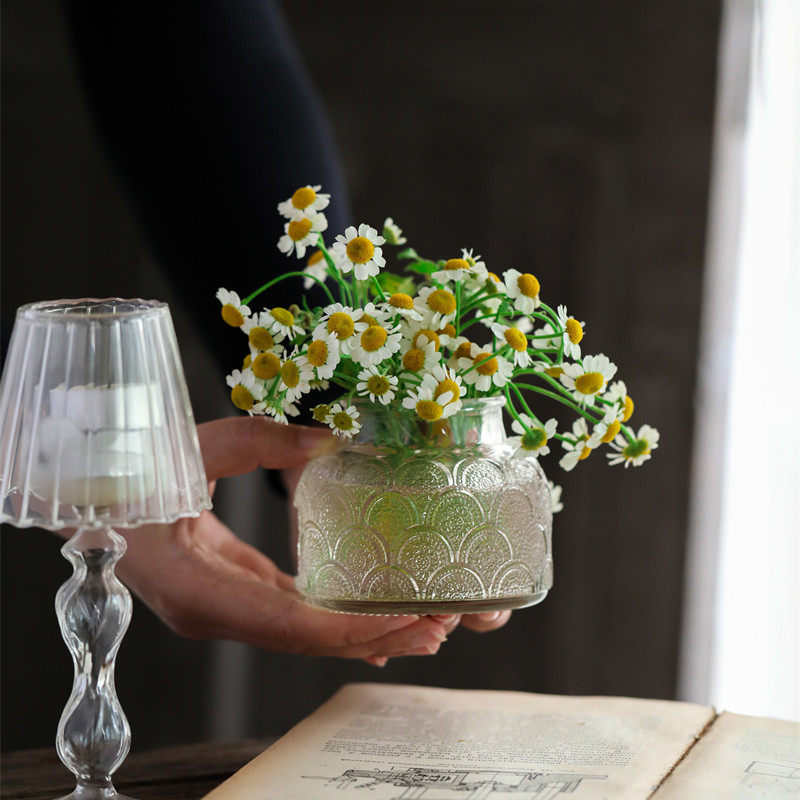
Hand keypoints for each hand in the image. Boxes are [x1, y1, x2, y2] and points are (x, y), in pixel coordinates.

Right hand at [116, 417, 458, 664]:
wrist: (91, 500)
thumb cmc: (131, 473)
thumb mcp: (193, 446)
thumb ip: (258, 440)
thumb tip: (330, 440)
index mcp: (198, 586)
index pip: (284, 622)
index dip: (347, 627)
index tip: (404, 619)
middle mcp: (212, 612)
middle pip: (303, 640)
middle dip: (373, 636)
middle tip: (438, 627)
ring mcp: (220, 610)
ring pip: (300, 636)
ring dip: (362, 635)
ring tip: (426, 629)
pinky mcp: (231, 596)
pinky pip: (290, 618)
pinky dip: (334, 622)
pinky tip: (375, 624)